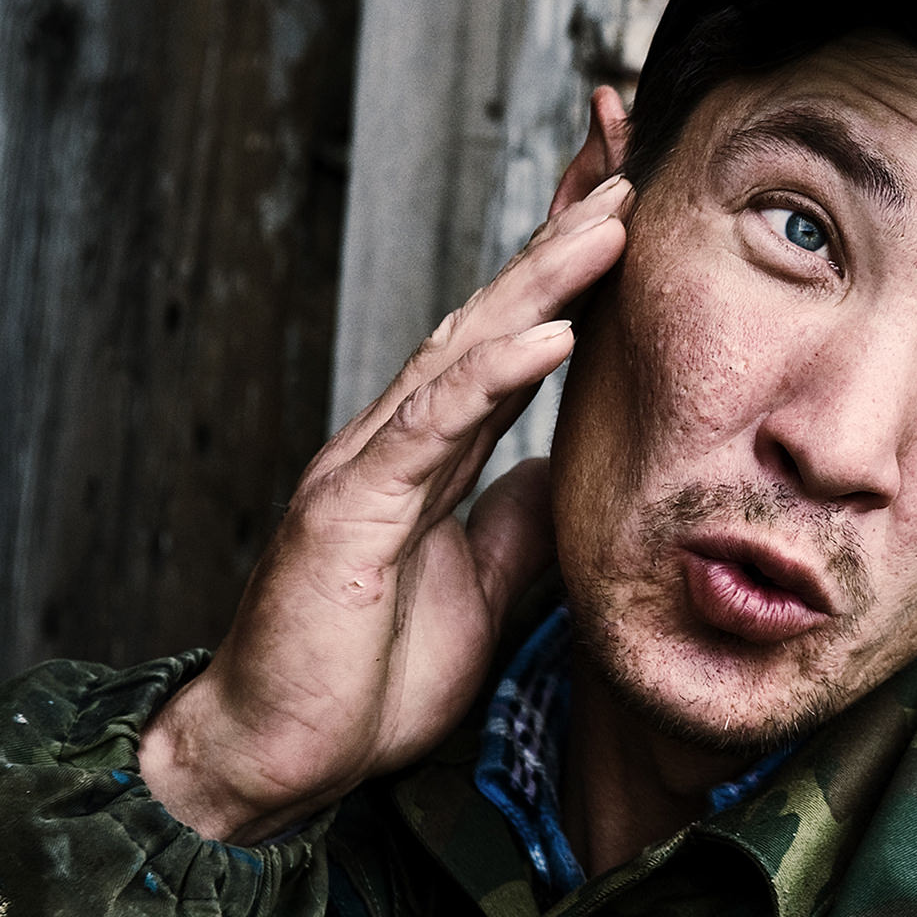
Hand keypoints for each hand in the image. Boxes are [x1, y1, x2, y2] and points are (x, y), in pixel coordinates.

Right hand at [143, 89, 634, 842]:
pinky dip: (492, 374)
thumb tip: (576, 470)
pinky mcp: (349, 508)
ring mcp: (371, 463)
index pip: (518, 337)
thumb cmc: (374, 676)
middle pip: (496, 312)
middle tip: (631, 158)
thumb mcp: (490, 589)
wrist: (280, 757)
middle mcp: (403, 437)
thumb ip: (526, 520)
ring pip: (468, 347)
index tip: (637, 203)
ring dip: (544, 279)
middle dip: (565, 236)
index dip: (574, 270)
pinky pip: (431, 427)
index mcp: (439, 452)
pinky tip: (550, 332)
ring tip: (614, 220)